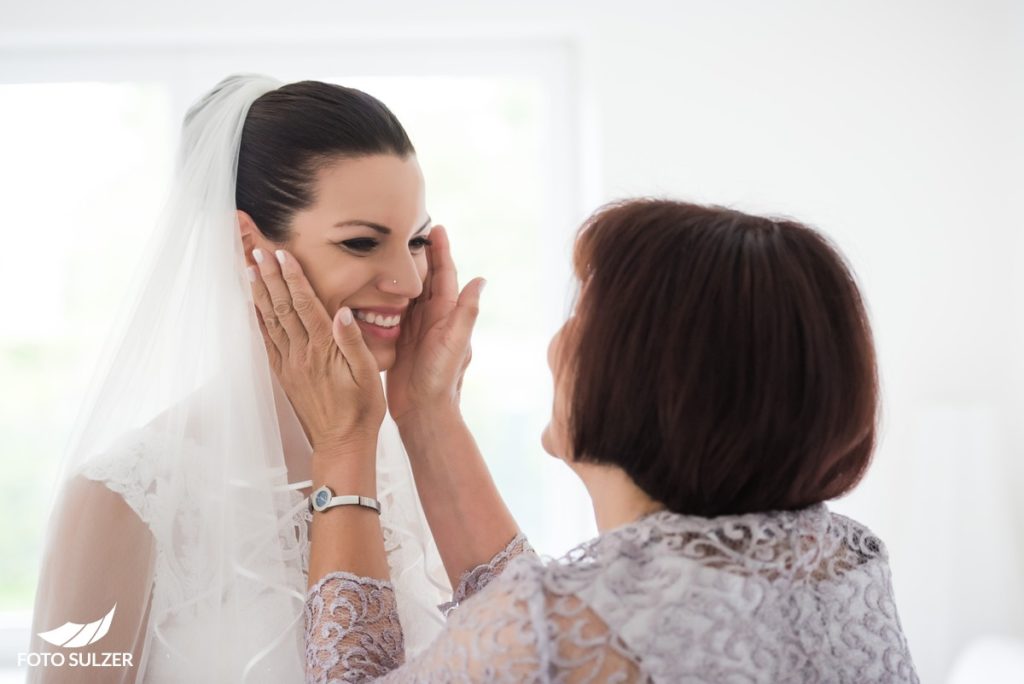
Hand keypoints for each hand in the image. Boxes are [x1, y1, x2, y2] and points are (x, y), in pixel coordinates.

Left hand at [249, 248, 384, 453]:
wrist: (342, 444)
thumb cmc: (362, 410)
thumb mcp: (369, 375)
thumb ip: (353, 342)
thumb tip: (343, 312)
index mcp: (323, 349)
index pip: (304, 304)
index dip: (292, 277)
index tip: (282, 254)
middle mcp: (301, 353)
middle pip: (282, 307)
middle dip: (270, 276)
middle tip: (258, 251)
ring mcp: (290, 364)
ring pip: (270, 321)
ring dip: (259, 293)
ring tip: (250, 270)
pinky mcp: (284, 375)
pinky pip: (266, 342)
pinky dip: (257, 320)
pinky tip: (252, 306)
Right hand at [387, 226, 485, 426]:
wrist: (424, 412)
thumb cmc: (442, 379)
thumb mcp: (455, 343)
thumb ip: (466, 313)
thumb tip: (480, 280)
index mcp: (446, 315)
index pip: (444, 274)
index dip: (441, 250)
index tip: (435, 226)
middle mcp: (432, 319)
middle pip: (425, 278)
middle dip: (420, 253)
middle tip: (409, 229)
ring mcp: (415, 329)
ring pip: (408, 292)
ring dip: (401, 271)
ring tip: (390, 249)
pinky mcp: (399, 340)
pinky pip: (392, 312)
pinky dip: (386, 296)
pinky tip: (372, 286)